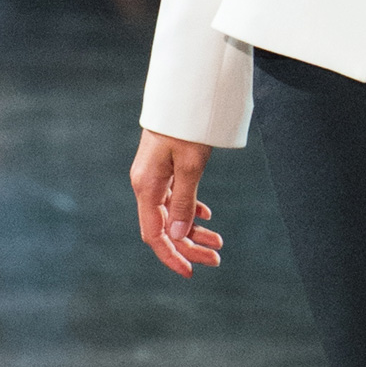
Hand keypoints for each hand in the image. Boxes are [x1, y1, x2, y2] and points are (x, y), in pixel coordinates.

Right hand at [129, 130, 221, 274]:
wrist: (184, 94)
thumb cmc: (186, 127)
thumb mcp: (190, 166)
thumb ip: (183, 202)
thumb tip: (177, 235)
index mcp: (146, 187)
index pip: (154, 235)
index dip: (172, 255)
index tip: (191, 272)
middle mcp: (146, 185)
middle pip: (165, 228)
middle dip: (189, 246)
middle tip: (217, 258)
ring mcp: (154, 177)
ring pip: (171, 214)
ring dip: (193, 230)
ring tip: (218, 242)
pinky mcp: (163, 169)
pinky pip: (174, 198)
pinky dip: (190, 210)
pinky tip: (206, 215)